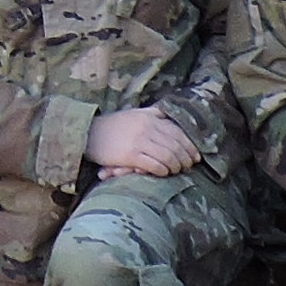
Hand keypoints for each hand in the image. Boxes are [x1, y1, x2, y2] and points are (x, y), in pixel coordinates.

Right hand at [82, 106, 199, 178]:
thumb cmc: (113, 125)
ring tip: (177, 171)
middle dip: (185, 158)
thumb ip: (153, 113)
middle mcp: (147, 128)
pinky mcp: (130, 155)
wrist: (89, 133)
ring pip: (167, 156)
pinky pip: (153, 164)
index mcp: (150, 117)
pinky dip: (162, 170)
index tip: (196, 156)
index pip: (178, 132)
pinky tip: (164, 173)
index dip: (190, 145)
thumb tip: (169, 113)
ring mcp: (139, 141)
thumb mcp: (135, 113)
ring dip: (175, 166)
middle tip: (189, 166)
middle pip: (175, 145)